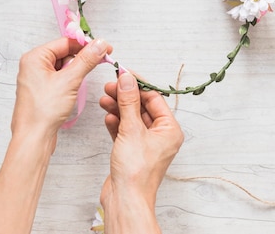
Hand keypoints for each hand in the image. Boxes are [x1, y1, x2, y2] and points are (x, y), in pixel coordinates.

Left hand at [12, 37, 111, 138]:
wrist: (34, 137)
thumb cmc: (43, 111)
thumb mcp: (70, 81)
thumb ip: (86, 60)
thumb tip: (99, 44)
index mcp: (35, 58)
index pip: (65, 42)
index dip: (86, 44)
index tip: (103, 47)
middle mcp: (33, 66)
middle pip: (64, 53)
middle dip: (81, 59)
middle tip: (99, 62)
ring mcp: (37, 79)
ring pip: (64, 66)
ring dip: (76, 71)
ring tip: (80, 82)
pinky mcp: (42, 90)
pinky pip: (60, 78)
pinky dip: (70, 81)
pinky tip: (74, 89)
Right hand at [98, 72, 183, 231]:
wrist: (126, 199)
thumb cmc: (136, 172)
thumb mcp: (131, 129)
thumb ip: (128, 101)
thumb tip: (127, 79)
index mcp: (169, 130)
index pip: (154, 99)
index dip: (138, 85)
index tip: (123, 74)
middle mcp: (160, 136)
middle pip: (142, 107)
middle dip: (125, 96)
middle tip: (110, 87)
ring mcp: (146, 145)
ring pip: (132, 118)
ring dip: (118, 108)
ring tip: (104, 100)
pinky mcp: (132, 152)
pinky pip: (125, 131)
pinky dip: (116, 123)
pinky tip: (107, 117)